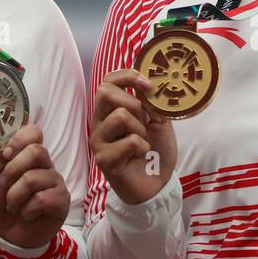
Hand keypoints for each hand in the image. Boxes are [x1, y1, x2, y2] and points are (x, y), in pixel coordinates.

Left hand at [0, 123, 70, 249]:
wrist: (6, 235)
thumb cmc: (0, 204)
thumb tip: (7, 141)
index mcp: (29, 156)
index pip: (34, 132)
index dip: (19, 140)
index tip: (6, 155)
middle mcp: (46, 166)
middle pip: (36, 151)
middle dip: (12, 172)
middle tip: (6, 187)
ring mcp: (56, 183)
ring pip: (33, 178)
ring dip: (14, 197)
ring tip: (14, 207)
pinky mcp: (62, 201)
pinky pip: (42, 199)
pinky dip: (27, 210)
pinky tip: (28, 214)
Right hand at [89, 68, 176, 205]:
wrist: (158, 182)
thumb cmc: (156, 150)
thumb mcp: (158, 119)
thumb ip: (151, 102)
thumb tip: (150, 83)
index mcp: (111, 109)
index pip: (107, 81)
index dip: (127, 76)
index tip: (148, 85)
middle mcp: (100, 122)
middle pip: (105, 92)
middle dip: (135, 104)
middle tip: (147, 122)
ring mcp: (99, 140)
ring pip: (120, 116)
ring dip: (141, 130)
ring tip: (143, 142)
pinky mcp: (103, 158)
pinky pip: (129, 141)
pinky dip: (143, 147)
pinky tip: (140, 156)